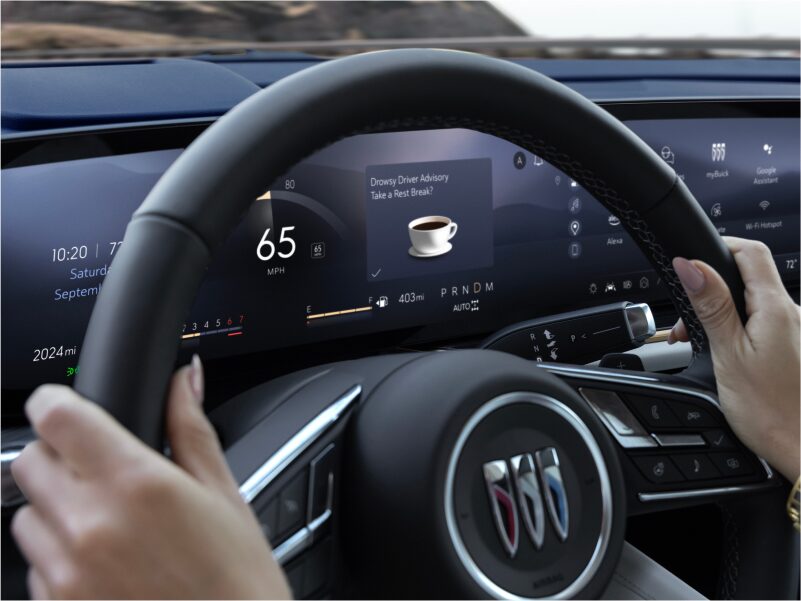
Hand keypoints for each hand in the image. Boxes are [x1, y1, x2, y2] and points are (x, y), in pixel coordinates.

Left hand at [11, 356, 289, 598]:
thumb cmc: (236, 581)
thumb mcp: (224, 494)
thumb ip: (190, 427)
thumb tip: (185, 379)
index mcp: (136, 483)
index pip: (56, 416)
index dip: (59, 401)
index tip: (69, 406)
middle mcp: (89, 525)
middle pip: (29, 461)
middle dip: (59, 457)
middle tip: (102, 473)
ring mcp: (65, 574)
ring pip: (26, 517)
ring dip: (56, 512)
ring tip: (109, 529)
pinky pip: (33, 569)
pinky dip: (59, 560)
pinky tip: (106, 568)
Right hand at [668, 237, 799, 481]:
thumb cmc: (771, 412)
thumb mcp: (728, 355)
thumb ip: (711, 306)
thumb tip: (690, 265)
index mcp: (777, 309)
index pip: (750, 252)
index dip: (719, 246)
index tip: (690, 263)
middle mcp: (794, 314)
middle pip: (749, 278)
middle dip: (711, 290)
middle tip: (686, 322)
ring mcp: (797, 332)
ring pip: (753, 304)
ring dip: (721, 315)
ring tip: (699, 345)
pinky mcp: (795, 349)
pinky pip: (764, 325)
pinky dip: (738, 332)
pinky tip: (725, 355)